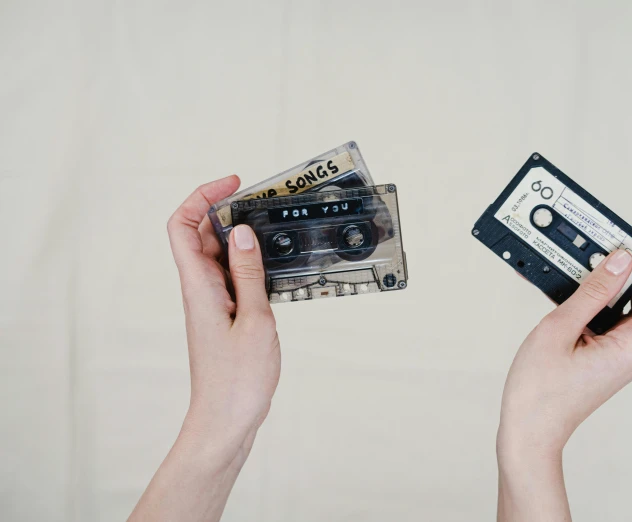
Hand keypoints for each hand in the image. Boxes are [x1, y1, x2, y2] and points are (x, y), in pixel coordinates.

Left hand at [129, 176, 280, 521]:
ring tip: (274, 231)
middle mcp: (200, 289)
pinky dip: (250, 265)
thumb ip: (248, 273)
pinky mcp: (224, 315)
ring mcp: (211, 302)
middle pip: (202, 234)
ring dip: (242, 238)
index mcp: (199, 286)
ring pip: (219, 256)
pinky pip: (232, 277)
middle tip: (263, 202)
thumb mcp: (255, 319)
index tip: (233, 184)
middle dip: (228, 210)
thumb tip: (241, 232)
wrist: (226, 420)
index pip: (183, 225)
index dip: (202, 196)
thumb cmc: (238, 380)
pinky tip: (274, 268)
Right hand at [496, 233, 631, 520]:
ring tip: (584, 262)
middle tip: (606, 245)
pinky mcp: (609, 351)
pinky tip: (574, 285)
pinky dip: (601, 294)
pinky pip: (616, 314)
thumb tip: (621, 259)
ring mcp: (624, 350)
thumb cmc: (540, 390)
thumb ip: (593, 292)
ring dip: (616, 277)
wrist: (530, 429)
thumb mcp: (560, 329)